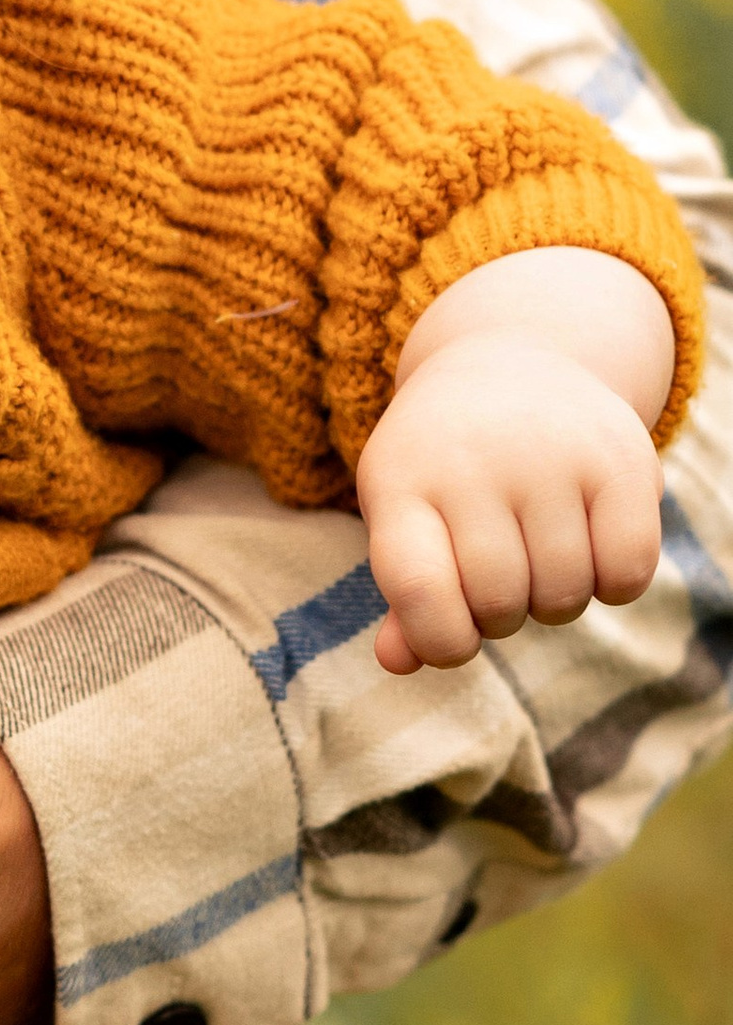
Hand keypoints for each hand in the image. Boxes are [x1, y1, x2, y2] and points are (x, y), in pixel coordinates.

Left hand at [360, 335, 663, 673]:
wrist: (515, 362)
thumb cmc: (447, 469)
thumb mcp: (408, 515)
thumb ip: (407, 596)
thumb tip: (398, 662)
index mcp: (400, 480)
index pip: (418, 589)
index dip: (438, 639)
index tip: (453, 638)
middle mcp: (473, 461)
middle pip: (499, 602)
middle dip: (501, 618)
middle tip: (501, 581)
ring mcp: (550, 455)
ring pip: (564, 594)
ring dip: (555, 602)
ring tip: (540, 557)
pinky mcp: (621, 459)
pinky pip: (627, 572)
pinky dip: (613, 584)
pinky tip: (591, 550)